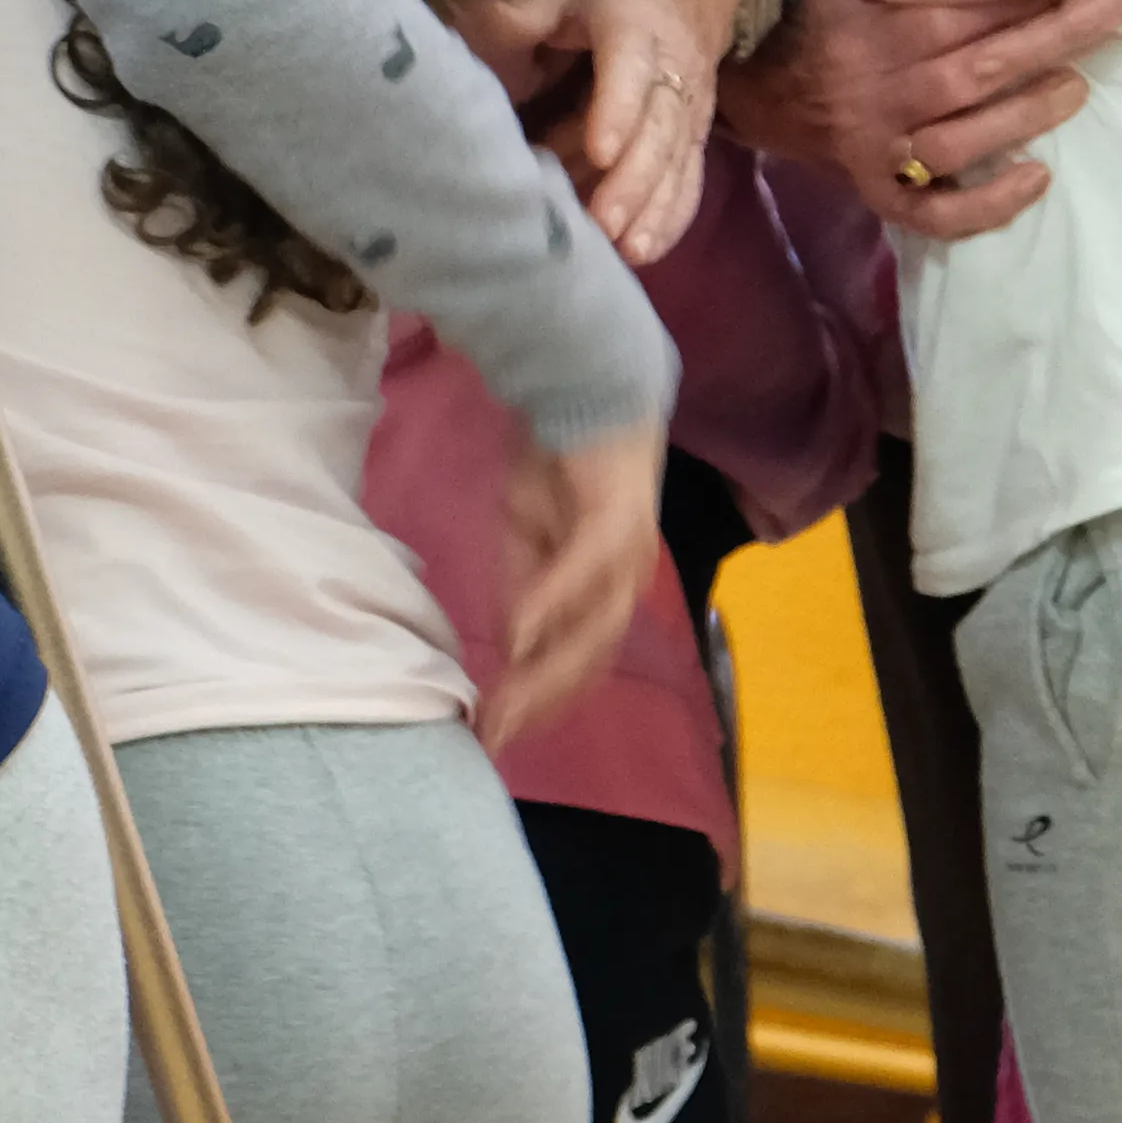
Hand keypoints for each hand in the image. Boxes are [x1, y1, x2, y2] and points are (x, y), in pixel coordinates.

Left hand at [474, 0, 736, 265]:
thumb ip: (527, 4)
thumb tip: (483, 27)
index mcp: (636, 25)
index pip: (630, 70)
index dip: (616, 109)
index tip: (599, 150)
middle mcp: (673, 70)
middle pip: (659, 130)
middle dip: (633, 180)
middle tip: (605, 223)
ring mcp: (689, 107)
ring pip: (676, 162)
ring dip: (653, 209)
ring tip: (626, 251)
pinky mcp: (694, 133)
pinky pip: (688, 178)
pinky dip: (671, 216)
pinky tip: (645, 252)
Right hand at [487, 423, 669, 737]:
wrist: (586, 388)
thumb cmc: (557, 462)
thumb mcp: (524, 533)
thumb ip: (523, 584)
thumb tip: (514, 641)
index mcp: (605, 590)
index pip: (577, 663)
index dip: (540, 701)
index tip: (496, 735)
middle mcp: (624, 582)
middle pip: (588, 659)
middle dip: (540, 700)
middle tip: (496, 732)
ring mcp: (625, 555)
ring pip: (593, 629)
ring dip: (548, 669)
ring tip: (507, 699)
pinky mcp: (616, 520)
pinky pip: (583, 570)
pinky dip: (552, 603)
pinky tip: (521, 631)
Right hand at [729, 0, 1095, 242]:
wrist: (758, 96)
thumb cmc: (815, 22)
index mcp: (865, 33)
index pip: (945, 9)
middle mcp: (873, 95)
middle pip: (964, 74)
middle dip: (1032, 50)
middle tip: (1089, 26)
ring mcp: (878, 152)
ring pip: (959, 142)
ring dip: (1023, 117)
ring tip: (1075, 88)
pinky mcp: (883, 195)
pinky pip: (937, 213)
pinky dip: (988, 204)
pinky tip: (1037, 177)